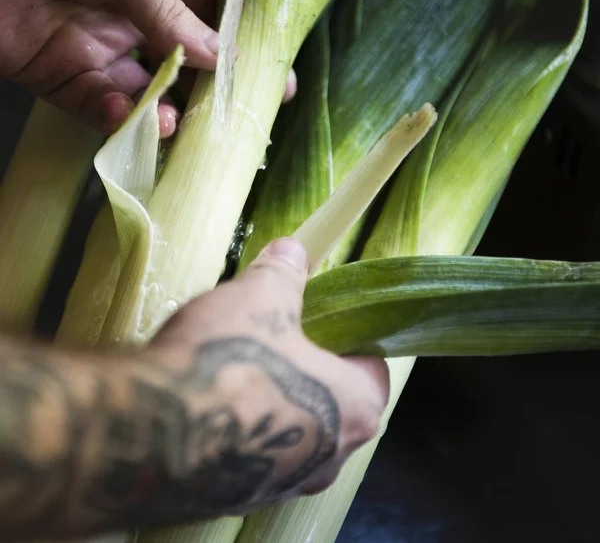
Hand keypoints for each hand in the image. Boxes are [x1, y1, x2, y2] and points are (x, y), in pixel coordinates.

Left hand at [0, 0, 296, 136]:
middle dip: (220, 85)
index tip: (273, 66)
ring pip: (152, 89)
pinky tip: (129, 119)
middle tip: (247, 111)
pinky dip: (118, 119)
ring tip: (179, 122)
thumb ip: (169, 10)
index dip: (245, 36)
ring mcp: (102, 44)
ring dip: (170, 111)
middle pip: (192, 55)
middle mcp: (136, 11)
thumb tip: (216, 56)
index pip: (215, 6)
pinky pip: (101, 106)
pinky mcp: (66, 76)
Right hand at [0, 238, 387, 538]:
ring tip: (240, 369)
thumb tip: (293, 249)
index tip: (321, 322)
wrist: (150, 438)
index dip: (348, 339)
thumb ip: (284, 272)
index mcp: (356, 408)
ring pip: (296, 432)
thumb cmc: (228, 363)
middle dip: (309, 369)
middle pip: (336, 401)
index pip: (372, 368)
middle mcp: (332, 457)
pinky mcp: (241, 497)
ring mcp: (287, 483)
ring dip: (276, 401)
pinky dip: (244, 429)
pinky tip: (213, 403)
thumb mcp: (260, 298)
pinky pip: (256, 455)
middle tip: (277, 341)